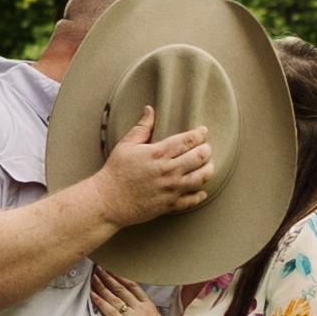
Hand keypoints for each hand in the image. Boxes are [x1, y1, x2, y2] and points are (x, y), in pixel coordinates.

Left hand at [88, 263, 185, 315]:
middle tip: (99, 267)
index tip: (114, 270)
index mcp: (150, 308)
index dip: (122, 277)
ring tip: (93, 275)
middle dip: (109, 276)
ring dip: (102, 284)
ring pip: (114, 296)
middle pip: (122, 288)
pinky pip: (109, 310)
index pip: (134, 287)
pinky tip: (91, 294)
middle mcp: (141, 309)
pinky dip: (99, 301)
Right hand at [96, 115, 216, 226]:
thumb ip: (142, 127)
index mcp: (158, 153)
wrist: (108, 201)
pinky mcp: (169, 205)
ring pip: (201, 178)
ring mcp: (170, 189)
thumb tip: (150, 109)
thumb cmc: (116, 172)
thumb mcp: (126, 145)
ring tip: (208, 166)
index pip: (188, 140)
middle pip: (200, 157)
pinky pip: (192, 200)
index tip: (202, 132)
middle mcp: (168, 171)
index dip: (200, 134)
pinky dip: (200, 194)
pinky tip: (201, 189)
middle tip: (206, 148)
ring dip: (208, 170)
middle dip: (206, 150)